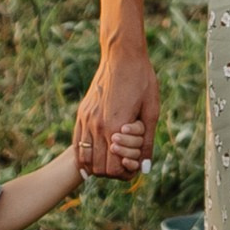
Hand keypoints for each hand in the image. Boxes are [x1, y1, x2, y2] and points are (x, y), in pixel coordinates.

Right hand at [76, 46, 158, 179]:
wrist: (122, 56)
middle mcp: (97, 127)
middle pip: (98, 168)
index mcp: (115, 128)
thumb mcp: (151, 111)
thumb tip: (145, 168)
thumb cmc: (141, 80)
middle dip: (112, 172)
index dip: (125, 173)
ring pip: (84, 158)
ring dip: (97, 165)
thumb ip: (147, 142)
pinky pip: (77, 143)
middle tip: (123, 164)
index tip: (133, 167)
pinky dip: (84, 155)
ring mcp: (86, 120)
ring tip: (111, 160)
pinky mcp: (82, 114)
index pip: (114, 168)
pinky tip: (95, 155)